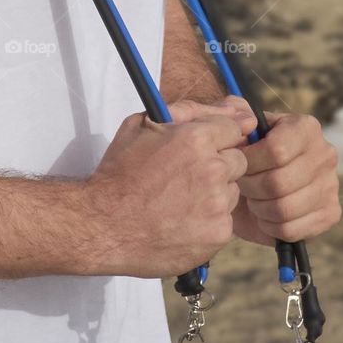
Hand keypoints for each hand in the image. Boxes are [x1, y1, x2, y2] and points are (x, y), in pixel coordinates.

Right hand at [86, 98, 252, 278]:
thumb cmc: (121, 171)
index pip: (233, 128)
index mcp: (197, 138)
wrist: (104, 224)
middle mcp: (213, 169)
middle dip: (219, 164)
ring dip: (215, 193)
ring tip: (181, 200)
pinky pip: (225, 220)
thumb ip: (189, 110)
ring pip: (232, 191)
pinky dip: (209, 220)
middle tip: (188, 175)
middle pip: (239, 161)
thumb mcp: (143, 125)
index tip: (201, 149)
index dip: (217, 138)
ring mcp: (217, 204)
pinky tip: (182, 220)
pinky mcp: (218, 234)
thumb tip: (233, 108)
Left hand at [231, 111, 340, 246]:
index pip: (277, 150)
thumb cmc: (246, 152)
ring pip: (284, 208)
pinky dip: (270, 226)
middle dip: (251, 187)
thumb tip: (243, 117)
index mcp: (305, 127)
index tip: (237, 162)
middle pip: (279, 182)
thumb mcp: (236, 126)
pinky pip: (292, 229)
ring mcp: (331, 185)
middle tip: (241, 184)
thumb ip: (232, 110)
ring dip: (259, 208)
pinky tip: (265, 214)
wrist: (257, 182)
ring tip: (253, 198)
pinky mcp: (330, 214)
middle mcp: (325, 154)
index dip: (250, 162)